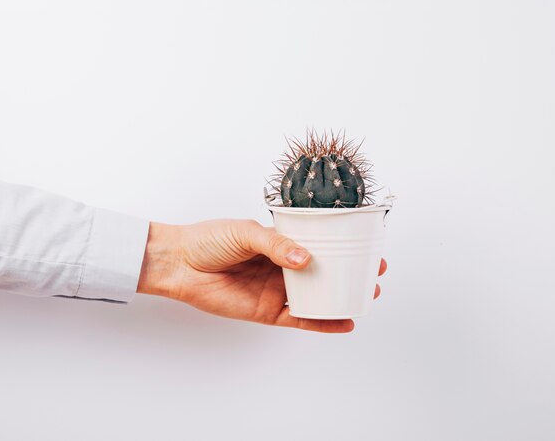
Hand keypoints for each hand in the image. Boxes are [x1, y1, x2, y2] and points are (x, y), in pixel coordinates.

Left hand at [137, 218, 386, 332]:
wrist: (181, 262)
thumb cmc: (210, 239)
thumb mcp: (247, 231)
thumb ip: (276, 245)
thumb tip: (305, 260)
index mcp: (280, 243)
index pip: (318, 244)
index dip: (342, 246)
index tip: (366, 246)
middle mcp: (282, 267)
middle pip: (323, 272)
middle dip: (349, 274)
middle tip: (373, 274)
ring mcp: (276, 290)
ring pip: (316, 297)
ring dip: (341, 300)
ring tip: (365, 298)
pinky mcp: (267, 311)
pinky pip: (300, 319)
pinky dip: (322, 322)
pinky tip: (343, 322)